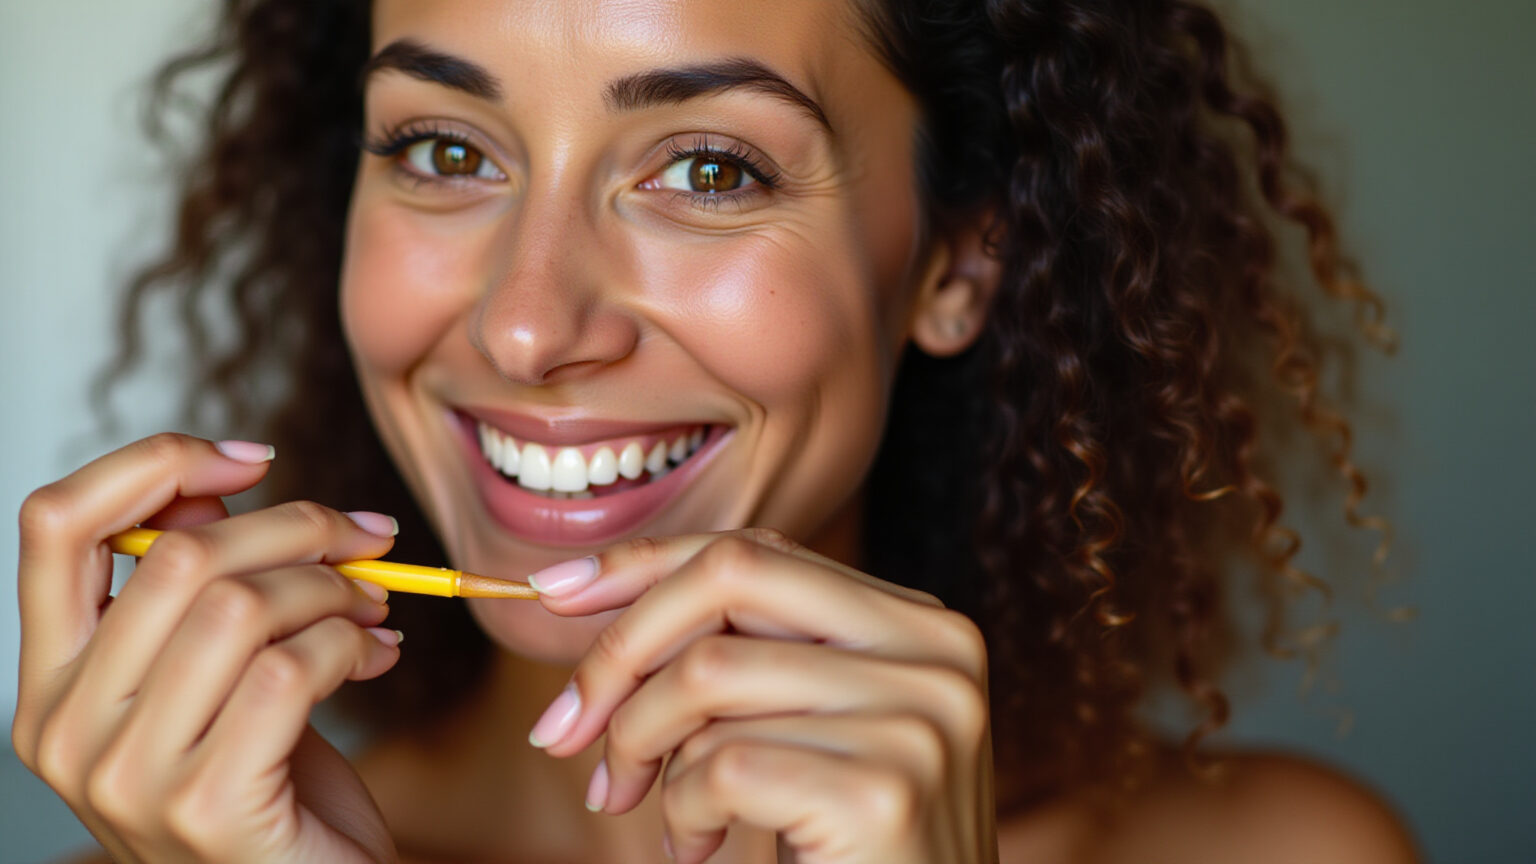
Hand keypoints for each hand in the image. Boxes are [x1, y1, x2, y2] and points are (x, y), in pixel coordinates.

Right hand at [12, 433, 403, 862]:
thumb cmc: (269, 788)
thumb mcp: (218, 678)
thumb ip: (202, 592)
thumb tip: (224, 481)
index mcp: (52, 684)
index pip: (56, 524)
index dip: (154, 464)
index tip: (253, 461)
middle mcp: (63, 730)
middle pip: (178, 556)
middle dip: (296, 526)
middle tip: (366, 540)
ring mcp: (125, 777)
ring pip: (240, 607)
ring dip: (334, 589)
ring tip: (373, 608)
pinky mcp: (205, 809)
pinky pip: (289, 671)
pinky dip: (351, 645)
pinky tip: (377, 658)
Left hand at [530, 529, 997, 863]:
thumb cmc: (845, 848)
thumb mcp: (804, 727)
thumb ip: (739, 653)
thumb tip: (574, 588)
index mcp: (919, 624)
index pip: (759, 552)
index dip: (645, 564)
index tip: (554, 594)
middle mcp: (934, 653)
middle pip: (728, 580)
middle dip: (622, 649)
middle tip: (565, 731)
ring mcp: (917, 721)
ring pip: (708, 675)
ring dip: (641, 749)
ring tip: (655, 812)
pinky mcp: (883, 794)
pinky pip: (720, 766)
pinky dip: (681, 812)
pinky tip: (699, 847)